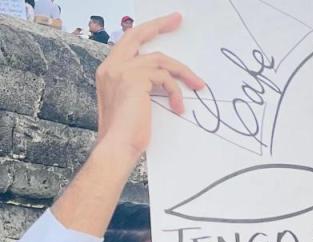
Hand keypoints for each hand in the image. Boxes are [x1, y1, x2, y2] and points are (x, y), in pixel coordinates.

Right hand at [95, 13, 204, 164]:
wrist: (118, 147)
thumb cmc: (126, 132)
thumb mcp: (133, 102)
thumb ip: (142, 84)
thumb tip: (165, 80)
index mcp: (109, 70)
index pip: (128, 42)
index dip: (148, 31)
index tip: (167, 22)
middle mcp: (111, 66)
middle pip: (137, 35)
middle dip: (159, 24)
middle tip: (177, 19)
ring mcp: (121, 71)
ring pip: (161, 61)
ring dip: (183, 73)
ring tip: (198, 86)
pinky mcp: (135, 79)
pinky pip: (165, 79)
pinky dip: (176, 92)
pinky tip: (179, 108)